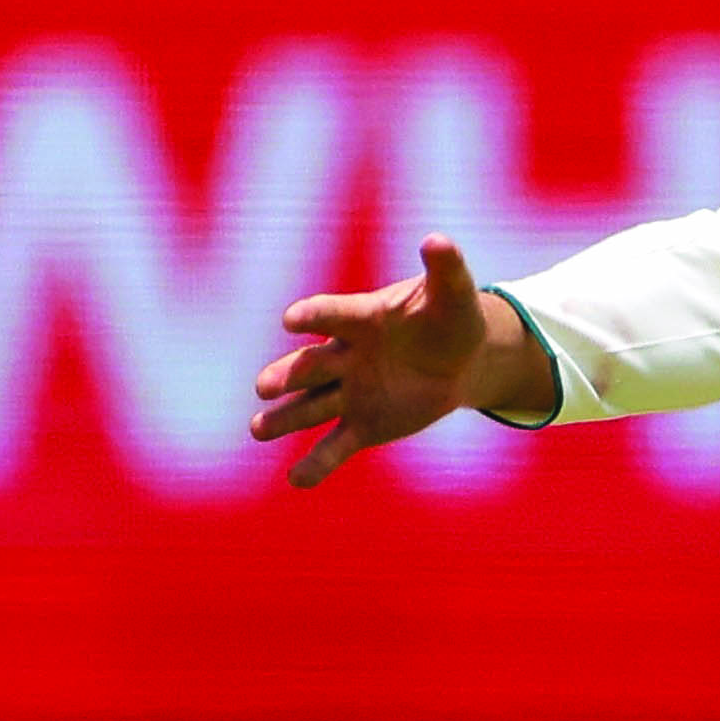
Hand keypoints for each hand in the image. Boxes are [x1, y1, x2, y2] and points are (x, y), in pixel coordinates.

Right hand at [254, 234, 551, 487]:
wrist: (462, 360)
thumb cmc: (451, 316)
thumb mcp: (453, 293)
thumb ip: (445, 269)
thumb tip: (437, 240)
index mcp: (361, 318)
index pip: (330, 315)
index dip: (312, 315)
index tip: (291, 319)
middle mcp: (345, 356)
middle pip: (309, 365)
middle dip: (287, 376)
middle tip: (266, 387)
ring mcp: (350, 392)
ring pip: (310, 407)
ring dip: (284, 419)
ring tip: (258, 430)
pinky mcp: (362, 425)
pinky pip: (334, 446)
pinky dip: (316, 464)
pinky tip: (296, 481)